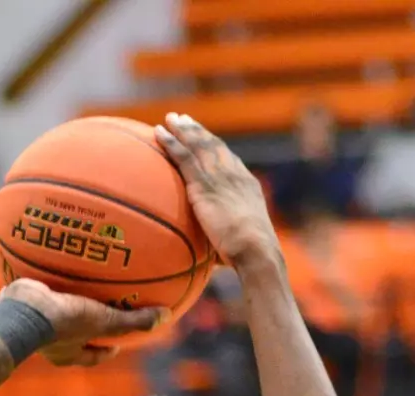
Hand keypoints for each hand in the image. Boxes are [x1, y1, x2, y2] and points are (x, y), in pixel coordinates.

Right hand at [0, 280, 161, 366]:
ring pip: (53, 313)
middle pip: (73, 336)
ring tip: (74, 283)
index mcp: (68, 353)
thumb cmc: (64, 323)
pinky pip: (35, 290)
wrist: (21, 311)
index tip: (116, 344)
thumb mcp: (105, 322)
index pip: (93, 356)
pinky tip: (50, 260)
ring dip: (63, 301)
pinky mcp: (20, 304)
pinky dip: (43, 278)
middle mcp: (50, 342)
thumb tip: (166, 318)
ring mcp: (32, 323)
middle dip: (84, 325)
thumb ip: (133, 321)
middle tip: (97, 312)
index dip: (106, 350)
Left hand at [154, 113, 276, 272]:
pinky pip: (184, 157)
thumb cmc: (250, 256)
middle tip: (183, 119)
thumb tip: (218, 257)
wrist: (256, 249)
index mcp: (247, 185)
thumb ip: (227, 240)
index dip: (215, 146)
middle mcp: (235, 175)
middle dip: (198, 131)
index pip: (229, 160)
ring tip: (169, 119)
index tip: (204, 137)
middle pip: (213, 146)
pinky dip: (171, 143)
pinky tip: (159, 134)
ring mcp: (220, 177)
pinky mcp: (204, 184)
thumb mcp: (241, 242)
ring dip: (183, 130)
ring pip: (198, 146)